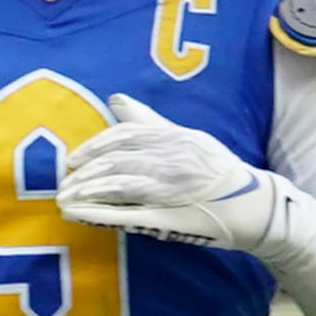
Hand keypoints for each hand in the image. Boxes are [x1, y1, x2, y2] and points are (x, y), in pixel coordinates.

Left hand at [55, 93, 286, 252]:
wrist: (252, 206)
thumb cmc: (217, 171)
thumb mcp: (187, 138)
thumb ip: (150, 122)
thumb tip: (116, 99)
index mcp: (176, 138)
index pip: (126, 137)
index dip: (96, 146)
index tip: (76, 159)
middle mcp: (172, 159)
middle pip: (118, 162)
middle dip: (86, 173)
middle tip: (63, 182)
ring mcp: (170, 189)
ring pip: (119, 185)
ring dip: (86, 192)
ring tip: (64, 199)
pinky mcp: (168, 216)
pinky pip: (126, 212)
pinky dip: (97, 212)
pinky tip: (76, 213)